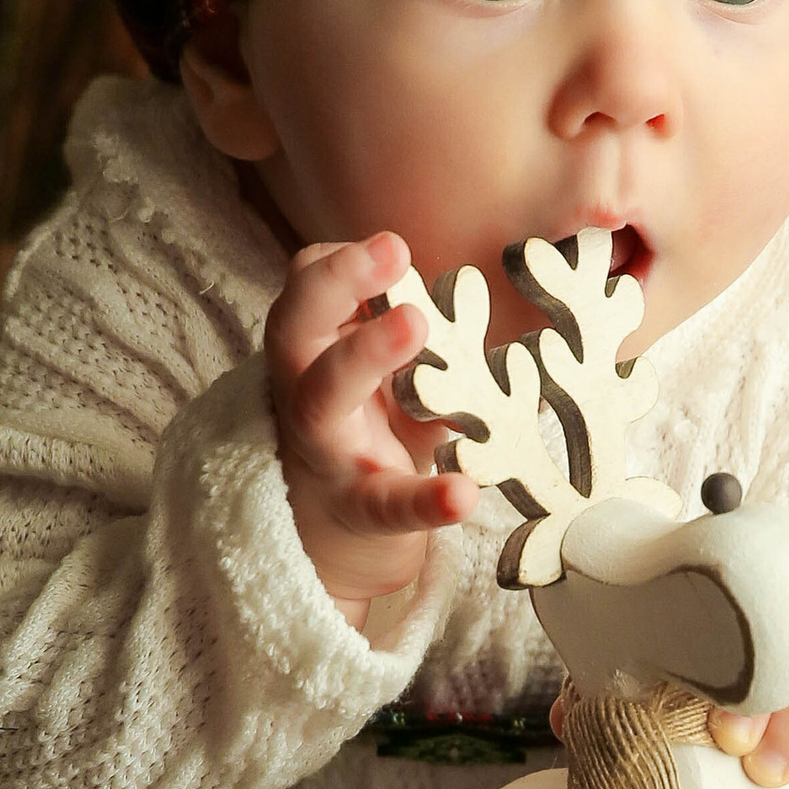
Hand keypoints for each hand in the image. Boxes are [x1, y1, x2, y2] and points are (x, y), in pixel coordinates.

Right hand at [263, 232, 477, 615]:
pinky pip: (387, 503)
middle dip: (335, 283)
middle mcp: (309, 392)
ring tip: (418, 323)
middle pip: (295, 326)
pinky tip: (462, 494)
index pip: (306, 288)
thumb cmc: (367, 436)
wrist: (335, 540)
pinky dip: (425, 500)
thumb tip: (492, 301)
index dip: (339, 262)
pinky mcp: (361, 509)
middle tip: (393, 251)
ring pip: (324, 396)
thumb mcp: (390, 380)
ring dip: (365, 352)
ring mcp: (330, 451)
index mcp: (317, 352)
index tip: (391, 248)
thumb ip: (423, 340)